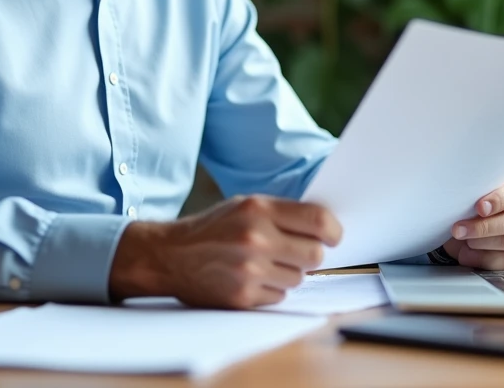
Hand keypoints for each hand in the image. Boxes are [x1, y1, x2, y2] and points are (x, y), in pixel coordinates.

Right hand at [108, 195, 342, 308]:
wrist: (169, 254)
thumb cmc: (212, 228)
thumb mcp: (244, 206)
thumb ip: (281, 214)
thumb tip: (325, 229)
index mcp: (258, 209)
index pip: (320, 220)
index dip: (334, 231)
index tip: (333, 236)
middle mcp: (256, 238)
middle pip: (315, 254)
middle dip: (309, 254)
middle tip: (294, 252)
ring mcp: (250, 270)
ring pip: (299, 278)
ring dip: (288, 273)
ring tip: (264, 264)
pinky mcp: (243, 296)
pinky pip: (280, 297)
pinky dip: (271, 290)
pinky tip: (250, 278)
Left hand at [441, 175, 503, 269]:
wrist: (476, 219)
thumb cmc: (478, 201)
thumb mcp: (478, 192)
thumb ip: (475, 194)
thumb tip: (458, 200)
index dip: (497, 200)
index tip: (479, 207)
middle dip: (482, 227)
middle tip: (459, 229)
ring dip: (480, 243)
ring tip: (463, 240)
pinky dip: (483, 259)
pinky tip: (468, 254)